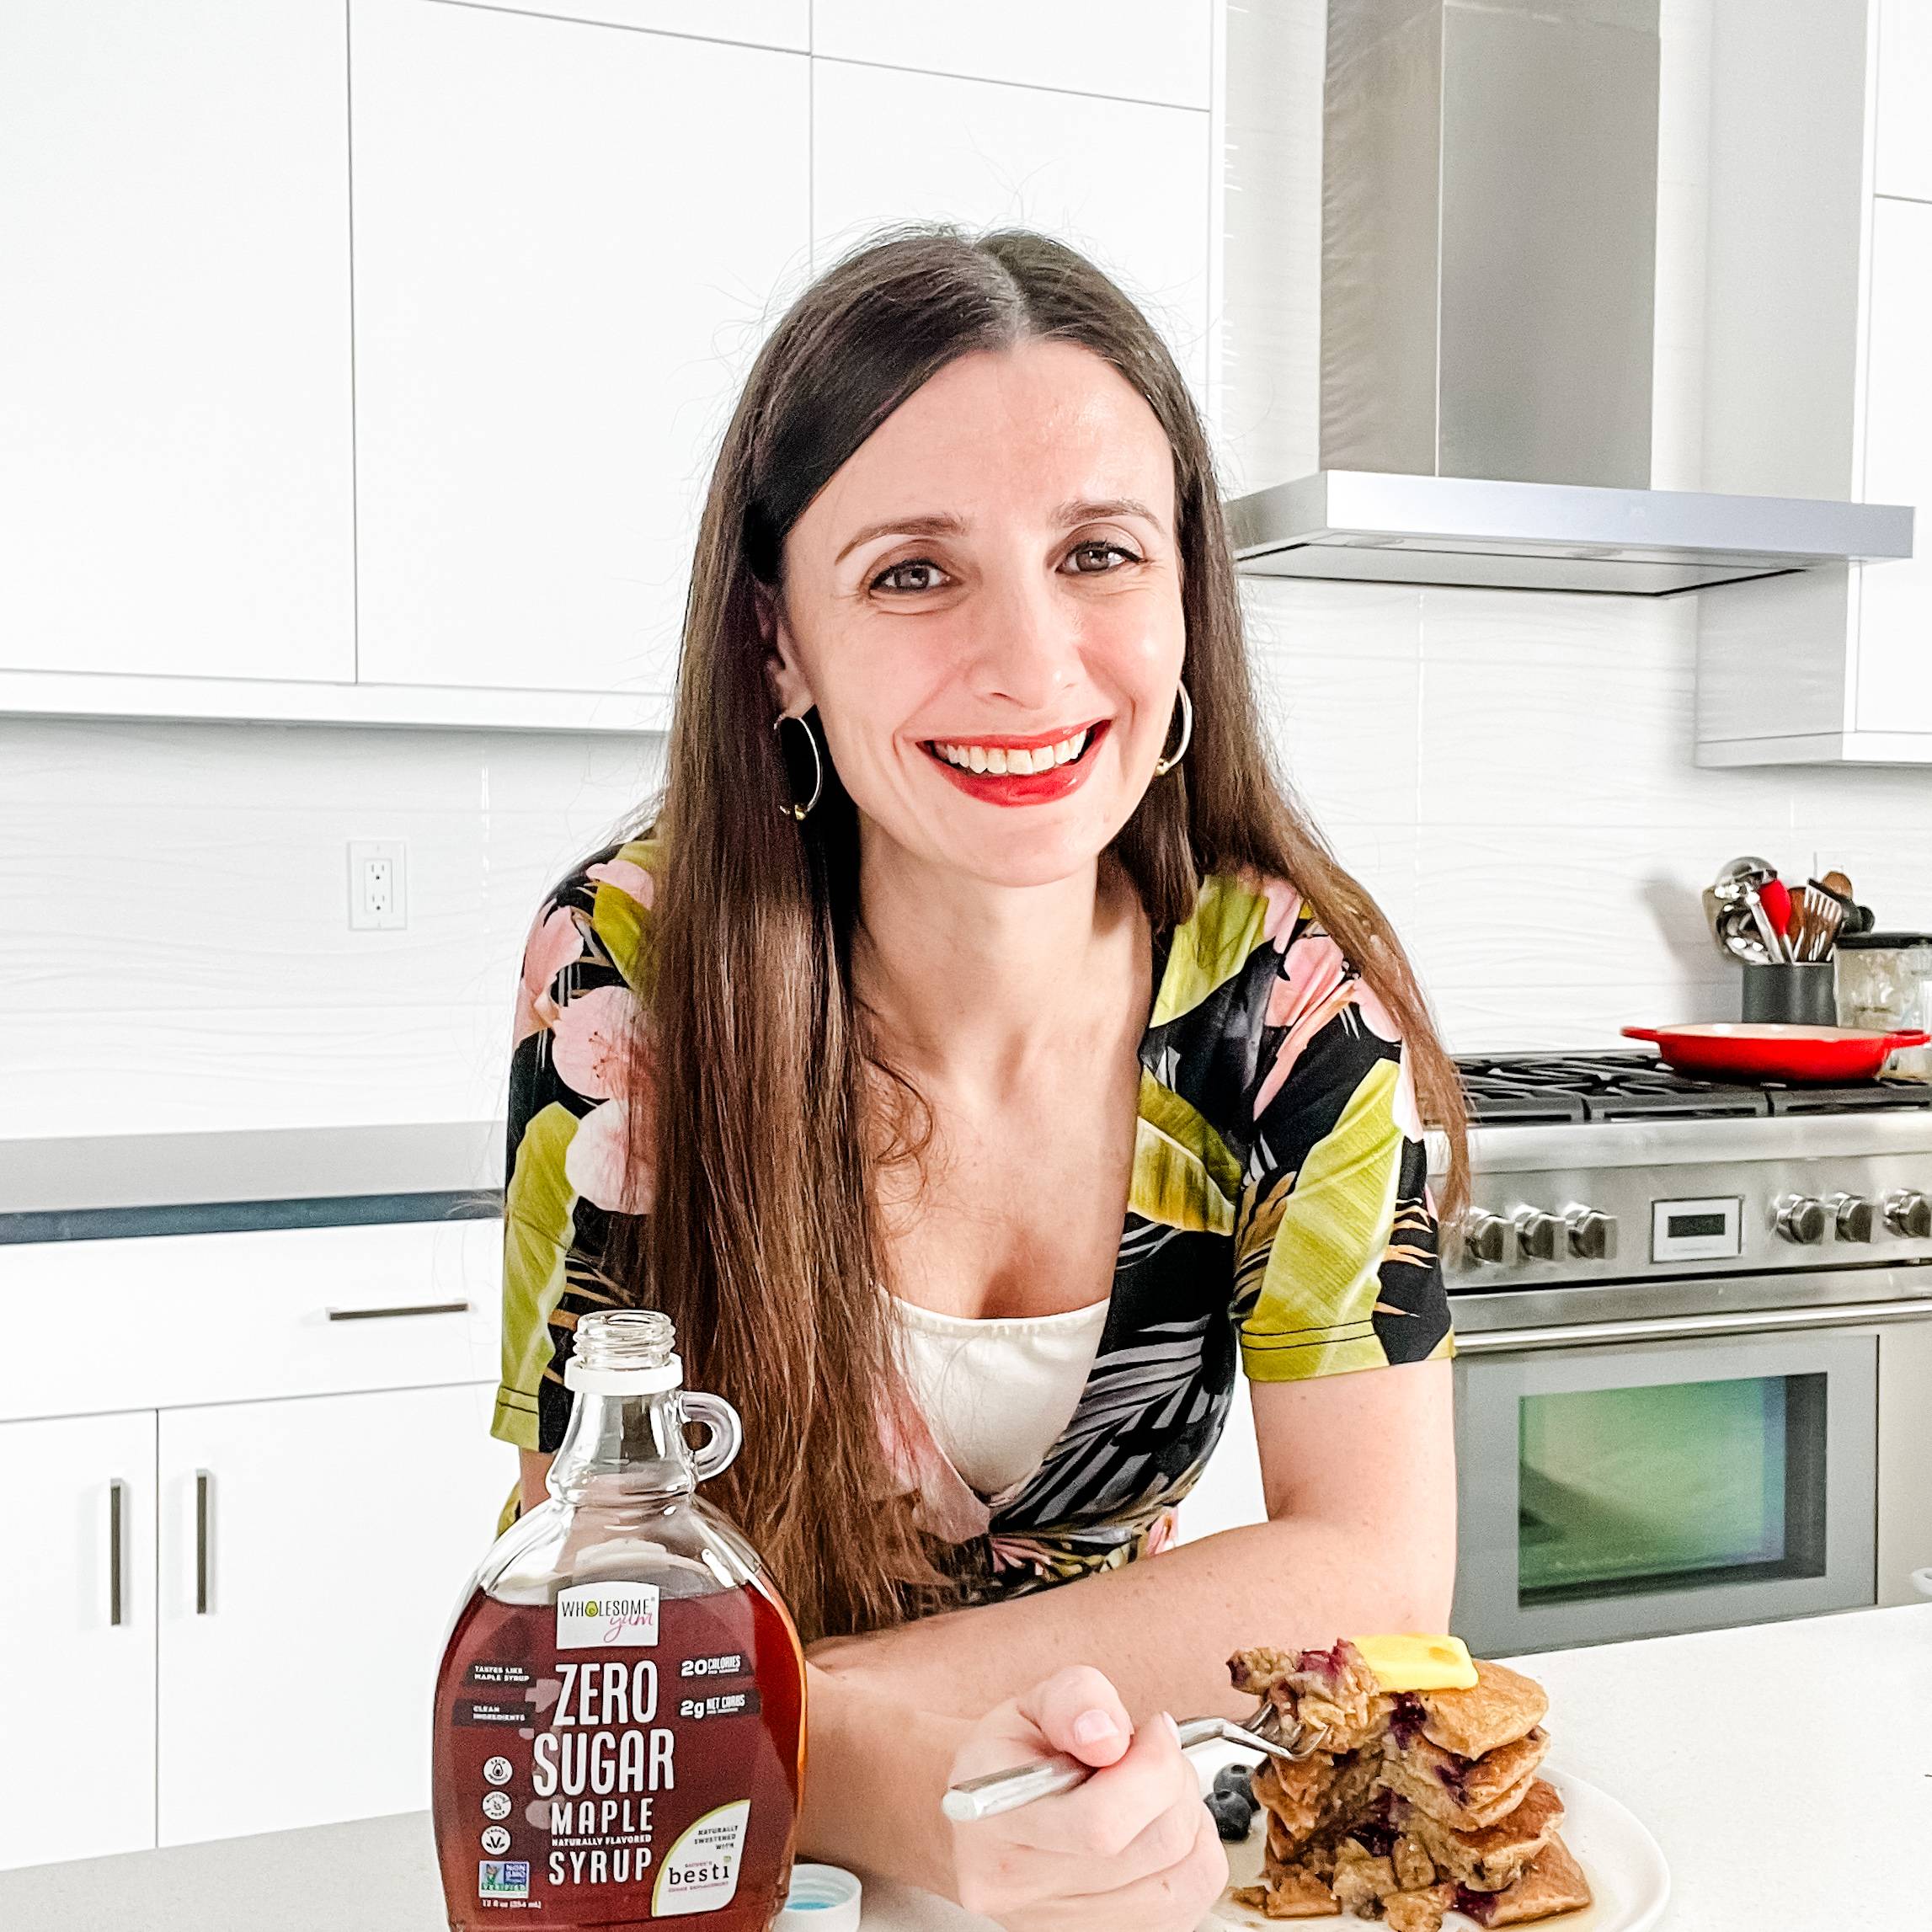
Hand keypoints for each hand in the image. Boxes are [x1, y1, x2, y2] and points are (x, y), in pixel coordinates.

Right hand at [945, 1665, 1227, 1930]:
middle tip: (1151, 1751)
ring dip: (1186, 1817)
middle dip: (1173, 1782)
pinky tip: (1159, 1826)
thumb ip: (1074, 1699)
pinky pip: (1188, 1904)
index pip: (1101, 1823)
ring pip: (1180, 1878)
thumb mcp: (1030, 1704)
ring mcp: (1064, 1927)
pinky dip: (1192, 1855)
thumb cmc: (1009, 1761)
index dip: (1151, 1768)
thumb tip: (1108, 1735)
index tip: (1151, 1731)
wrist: (987, 1818)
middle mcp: (1023, 1891)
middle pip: (1154, 1846)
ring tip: (1153, 1788)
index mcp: (994, 1821)